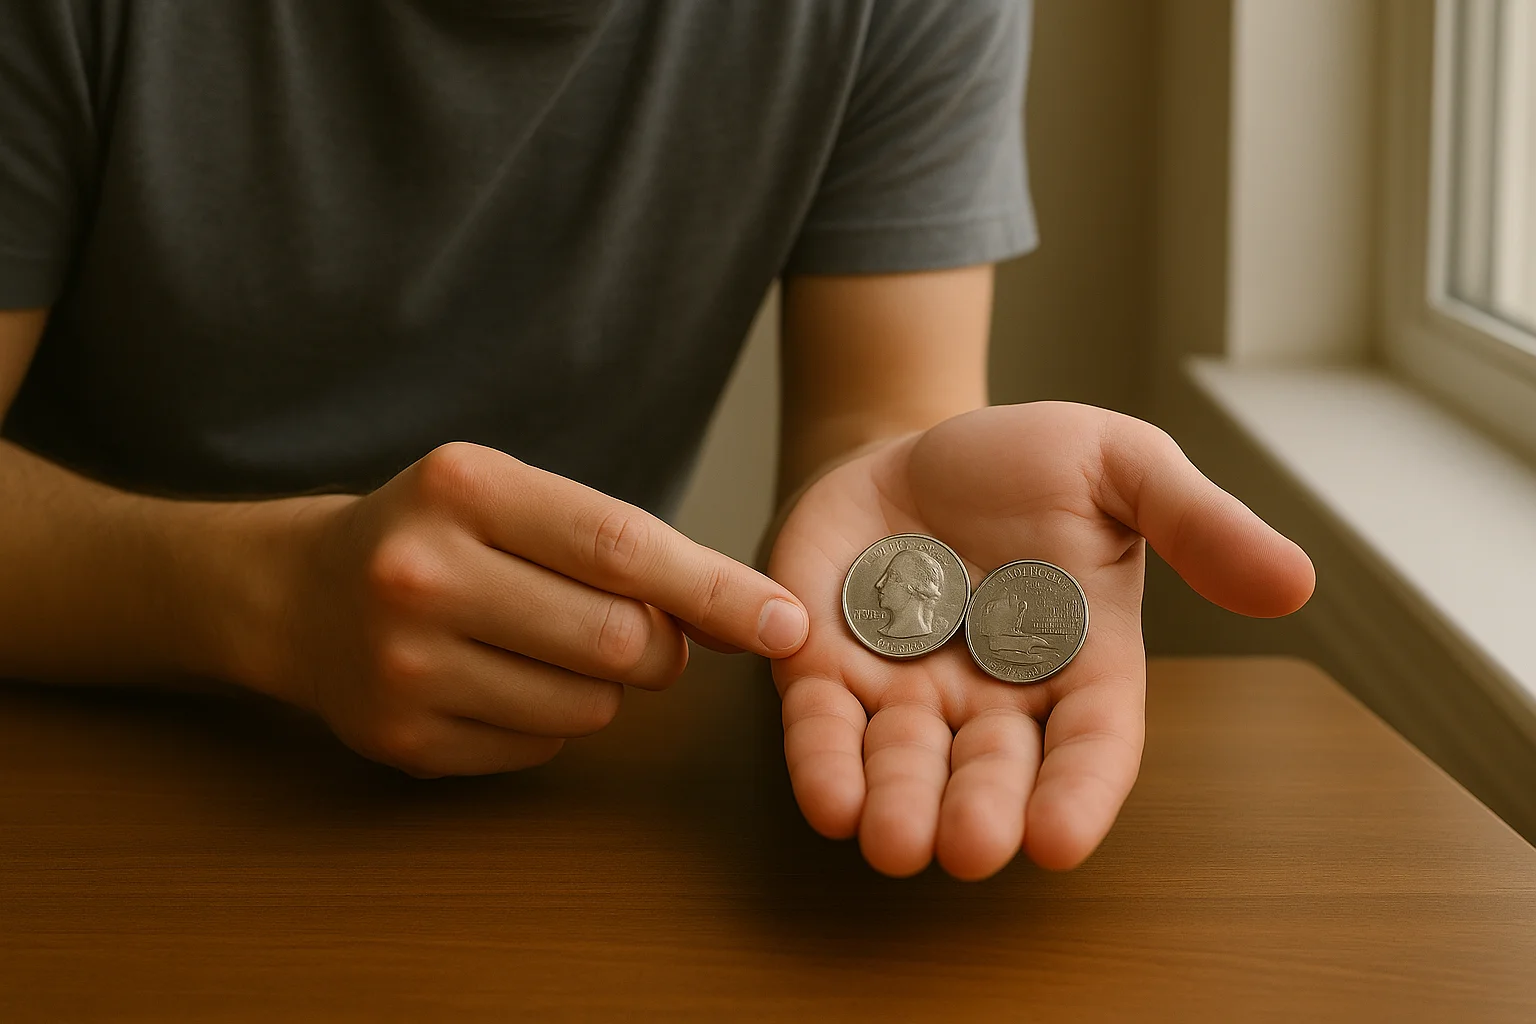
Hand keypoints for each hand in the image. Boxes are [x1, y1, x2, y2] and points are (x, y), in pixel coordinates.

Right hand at [265, 442, 809, 776]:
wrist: (297, 593)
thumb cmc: (439, 534)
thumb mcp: (512, 495)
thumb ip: (621, 543)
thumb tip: (751, 616)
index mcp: (465, 488)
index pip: (625, 547)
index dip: (718, 591)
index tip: (788, 624)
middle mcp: (424, 574)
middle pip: (619, 641)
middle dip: (661, 646)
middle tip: (643, 632)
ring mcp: (405, 665)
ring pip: (589, 706)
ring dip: (605, 685)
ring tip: (551, 645)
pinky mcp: (403, 739)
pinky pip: (540, 748)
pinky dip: (551, 721)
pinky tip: (502, 680)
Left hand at [769, 403, 1313, 877]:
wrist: (910, 444)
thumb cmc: (1025, 463)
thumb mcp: (1120, 466)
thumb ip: (1196, 523)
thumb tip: (1295, 579)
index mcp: (1077, 663)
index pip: (1090, 745)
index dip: (1078, 795)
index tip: (1062, 840)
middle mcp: (993, 697)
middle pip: (993, 772)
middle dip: (981, 812)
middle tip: (971, 846)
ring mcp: (907, 691)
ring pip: (905, 765)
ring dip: (898, 806)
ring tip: (893, 843)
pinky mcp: (828, 671)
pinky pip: (825, 727)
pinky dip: (823, 763)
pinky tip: (828, 800)